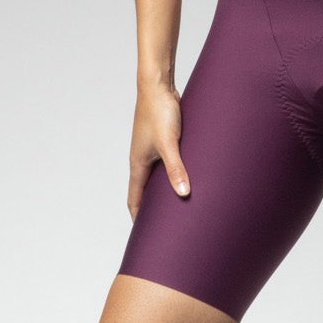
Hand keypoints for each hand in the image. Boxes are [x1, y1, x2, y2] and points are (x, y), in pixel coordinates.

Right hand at [127, 81, 190, 217]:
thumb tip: (183, 193)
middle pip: (144, 191)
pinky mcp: (162, 140)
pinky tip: (188, 177)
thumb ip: (176, 168)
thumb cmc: (159, 112)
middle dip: (152, 210)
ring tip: (178, 206)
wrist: (157, 85)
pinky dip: (173, 175)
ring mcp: (151, 150)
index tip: (144, 237)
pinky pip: (165, 164)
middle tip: (165, 227)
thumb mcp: (169, 143)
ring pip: (155, 178)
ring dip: (163, 192)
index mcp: (138, 164)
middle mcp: (142, 159)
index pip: (134, 199)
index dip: (138, 219)